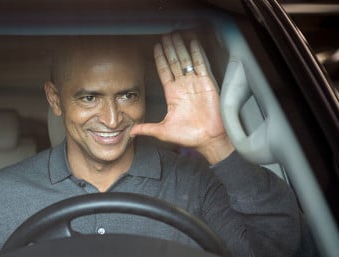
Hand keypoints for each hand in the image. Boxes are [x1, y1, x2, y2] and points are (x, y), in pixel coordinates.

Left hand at [130, 33, 233, 163]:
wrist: (208, 140)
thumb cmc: (189, 137)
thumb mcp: (163, 132)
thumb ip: (147, 128)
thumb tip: (131, 133)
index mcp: (173, 95)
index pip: (164, 72)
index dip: (160, 59)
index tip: (156, 47)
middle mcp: (183, 87)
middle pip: (174, 62)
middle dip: (170, 49)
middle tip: (165, 36)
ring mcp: (195, 84)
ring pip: (186, 61)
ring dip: (180, 48)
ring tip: (176, 35)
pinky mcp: (207, 84)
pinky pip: (201, 65)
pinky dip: (197, 54)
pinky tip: (192, 43)